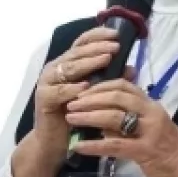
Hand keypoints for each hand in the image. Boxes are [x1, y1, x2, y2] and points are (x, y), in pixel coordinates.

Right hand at [11, 26, 122, 176]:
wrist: (54, 142)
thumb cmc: (77, 116)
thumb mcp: (97, 95)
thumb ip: (111, 80)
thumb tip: (132, 68)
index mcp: (67, 64)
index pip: (82, 43)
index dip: (98, 36)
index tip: (116, 34)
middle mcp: (56, 69)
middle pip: (77, 52)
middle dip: (98, 48)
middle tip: (115, 46)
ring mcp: (47, 82)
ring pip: (69, 69)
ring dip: (88, 63)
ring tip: (106, 59)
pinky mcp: (44, 98)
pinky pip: (60, 92)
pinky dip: (73, 88)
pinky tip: (86, 86)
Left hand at [65, 79, 177, 176]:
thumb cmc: (169, 152)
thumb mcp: (148, 130)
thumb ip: (127, 122)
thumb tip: (99, 119)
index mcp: (151, 106)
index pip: (124, 86)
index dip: (100, 86)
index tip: (81, 90)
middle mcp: (152, 113)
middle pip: (117, 96)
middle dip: (90, 98)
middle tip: (70, 102)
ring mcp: (150, 132)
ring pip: (115, 116)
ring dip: (89, 116)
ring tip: (70, 118)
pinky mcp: (146, 152)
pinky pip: (116, 145)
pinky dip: (95, 144)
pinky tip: (79, 145)